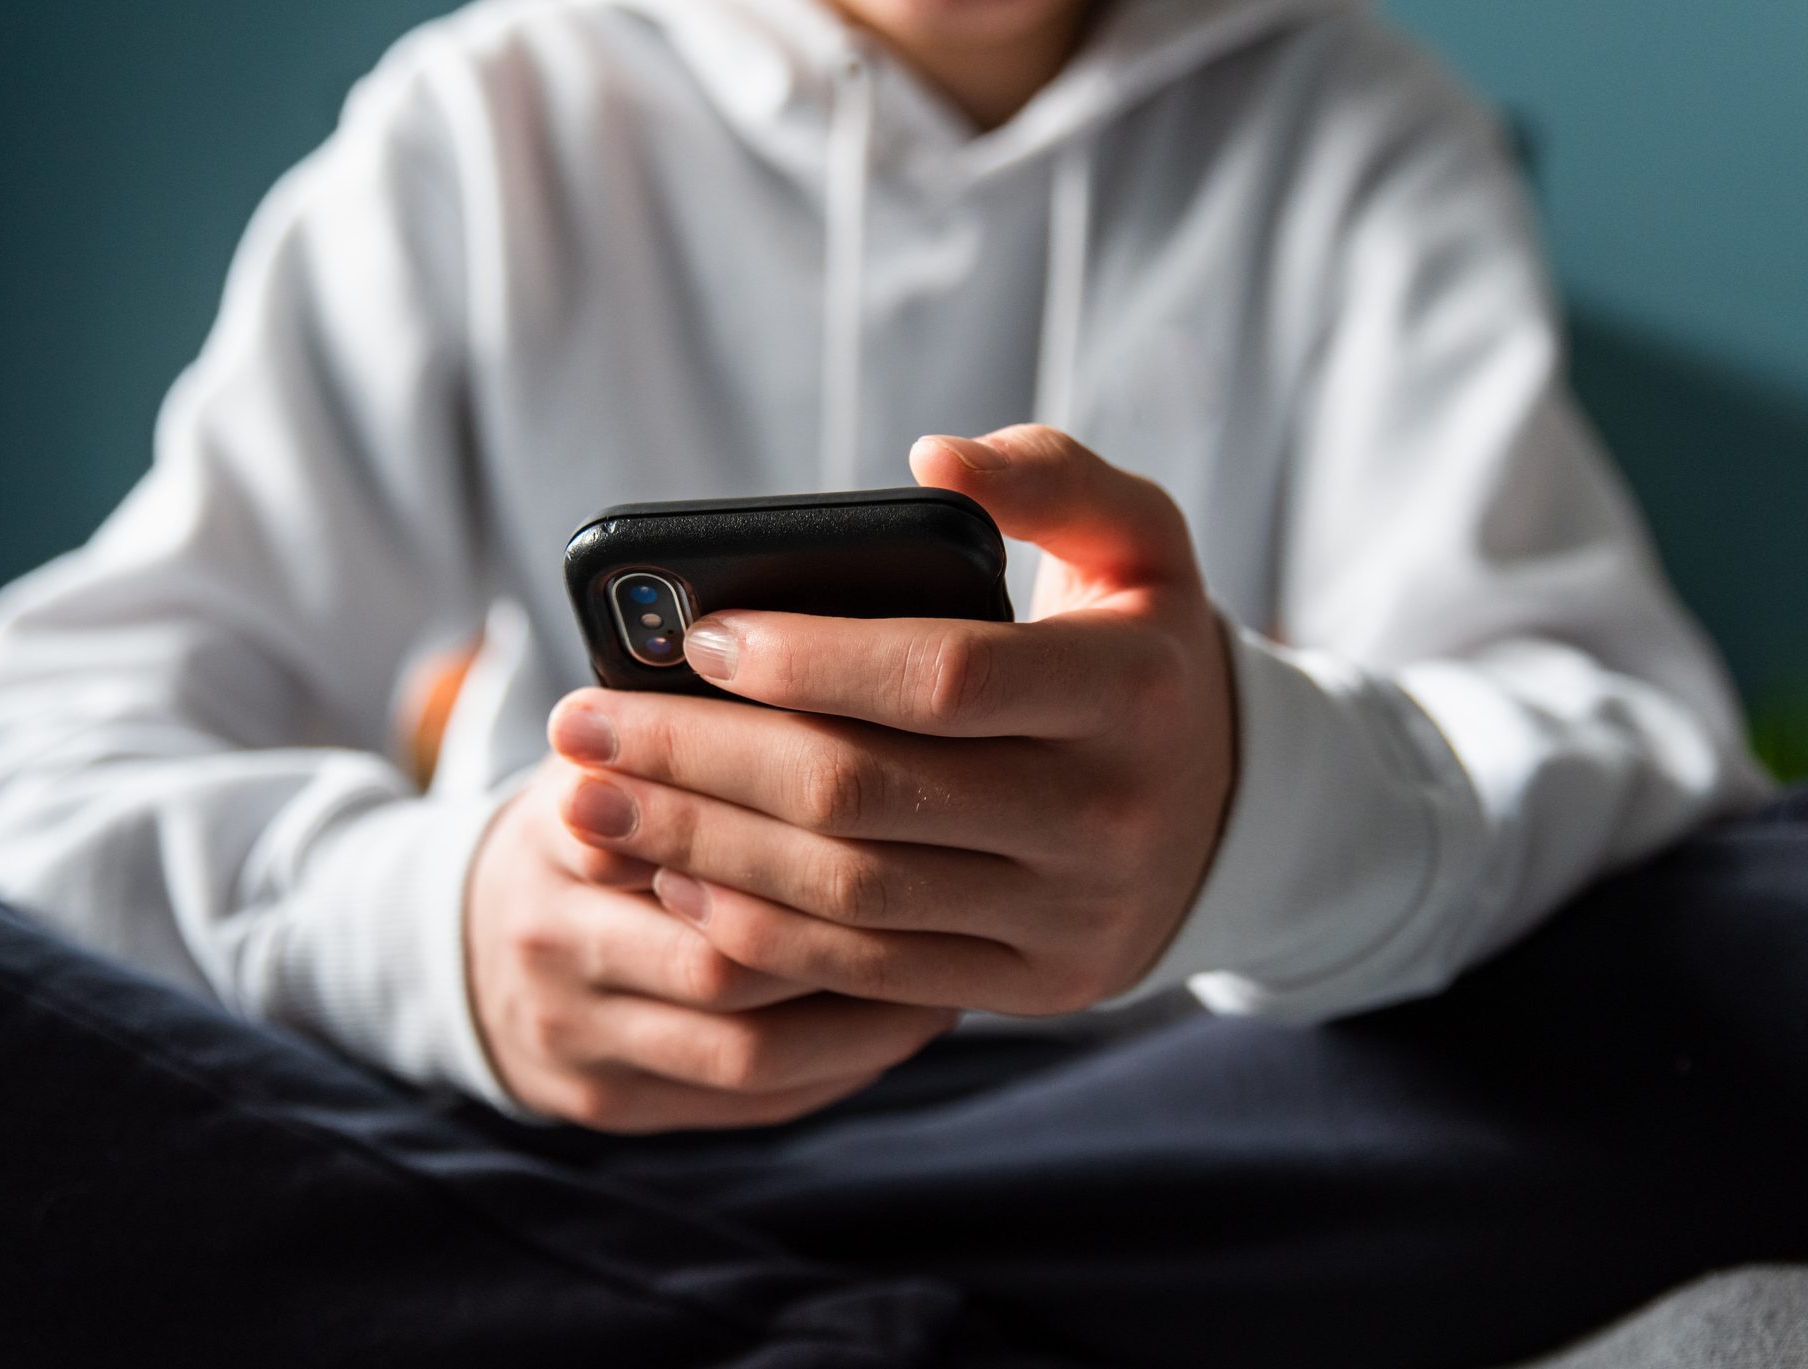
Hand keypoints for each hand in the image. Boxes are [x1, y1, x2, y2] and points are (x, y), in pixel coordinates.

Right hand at [465, 757, 959, 1130]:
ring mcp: (576, 1036)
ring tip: (956, 969)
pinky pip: (750, 1101)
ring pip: (745, 1048)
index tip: (902, 809)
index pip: (681, 836)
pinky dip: (842, 1063)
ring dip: (863, 1015)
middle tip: (958, 903)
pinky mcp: (612, 1103)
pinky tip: (908, 1018)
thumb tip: (837, 678)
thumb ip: (693, 734)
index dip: (796, 835)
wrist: (477, 946)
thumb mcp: (613, 756)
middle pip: (721, 957)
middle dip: (847, 939)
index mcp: (556, 831)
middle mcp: (550, 941)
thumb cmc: (596, 825)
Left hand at [551, 425, 1236, 1015]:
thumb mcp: (1139, 541)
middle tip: (581, 724)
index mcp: (1132, 690)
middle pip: (868, 794)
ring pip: (852, 893)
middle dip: (703, 758)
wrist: (1226, 813)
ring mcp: (1069, 915)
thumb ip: (1051, 476)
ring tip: (593, 799)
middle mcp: (1108, 815)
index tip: (697, 636)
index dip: (809, 660)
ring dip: (702, 847)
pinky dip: (760, 930)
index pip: (945, 677)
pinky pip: (870, 973)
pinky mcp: (1033, 985)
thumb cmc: (1140, 652)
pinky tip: (676, 878)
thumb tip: (929, 459)